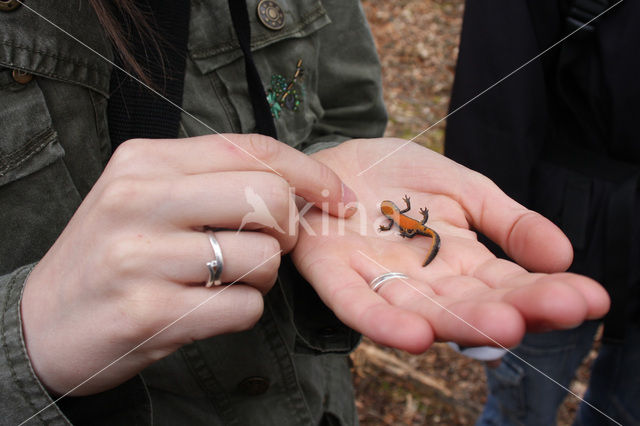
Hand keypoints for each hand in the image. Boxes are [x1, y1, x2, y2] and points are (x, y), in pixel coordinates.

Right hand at [21, 134, 355, 394]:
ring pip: (263, 258)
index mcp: (145, 161)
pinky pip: (243, 308)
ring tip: (221, 281)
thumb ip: (211, 181)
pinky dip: (239, 312)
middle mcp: (140, 200)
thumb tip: (297, 186)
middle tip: (268, 246)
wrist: (44, 321)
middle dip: (287, 229)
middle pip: (269, 199)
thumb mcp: (146, 196)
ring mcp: (140, 257)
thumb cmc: (111, 253)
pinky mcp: (148, 312)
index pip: (252, 149)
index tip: (336, 197)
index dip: (309, 172)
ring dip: (259, 278)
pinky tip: (203, 310)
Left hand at [292, 138, 609, 352]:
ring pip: (421, 310)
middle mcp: (423, 280)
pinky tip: (414, 335)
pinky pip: (356, 304)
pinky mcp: (334, 273)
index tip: (588, 297)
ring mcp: (378, 279)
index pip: (506, 284)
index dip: (545, 291)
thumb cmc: (400, 177)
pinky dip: (382, 322)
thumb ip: (508, 221)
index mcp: (459, 262)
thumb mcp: (465, 189)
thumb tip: (564, 254)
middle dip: (513, 308)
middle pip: (469, 303)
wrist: (337, 159)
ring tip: (501, 326)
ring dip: (457, 321)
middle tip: (560, 309)